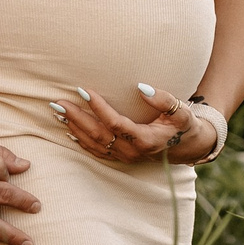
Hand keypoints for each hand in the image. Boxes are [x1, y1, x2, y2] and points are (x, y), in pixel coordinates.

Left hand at [50, 83, 210, 166]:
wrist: (186, 147)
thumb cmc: (182, 125)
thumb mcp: (181, 112)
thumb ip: (164, 99)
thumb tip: (142, 87)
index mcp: (145, 140)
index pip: (115, 123)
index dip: (98, 107)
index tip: (83, 90)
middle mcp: (132, 151)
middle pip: (98, 135)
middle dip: (77, 118)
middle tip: (59, 102)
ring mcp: (125, 157)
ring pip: (94, 144)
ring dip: (74, 127)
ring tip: (58, 112)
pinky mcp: (120, 157)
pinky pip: (96, 151)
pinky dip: (81, 140)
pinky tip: (68, 129)